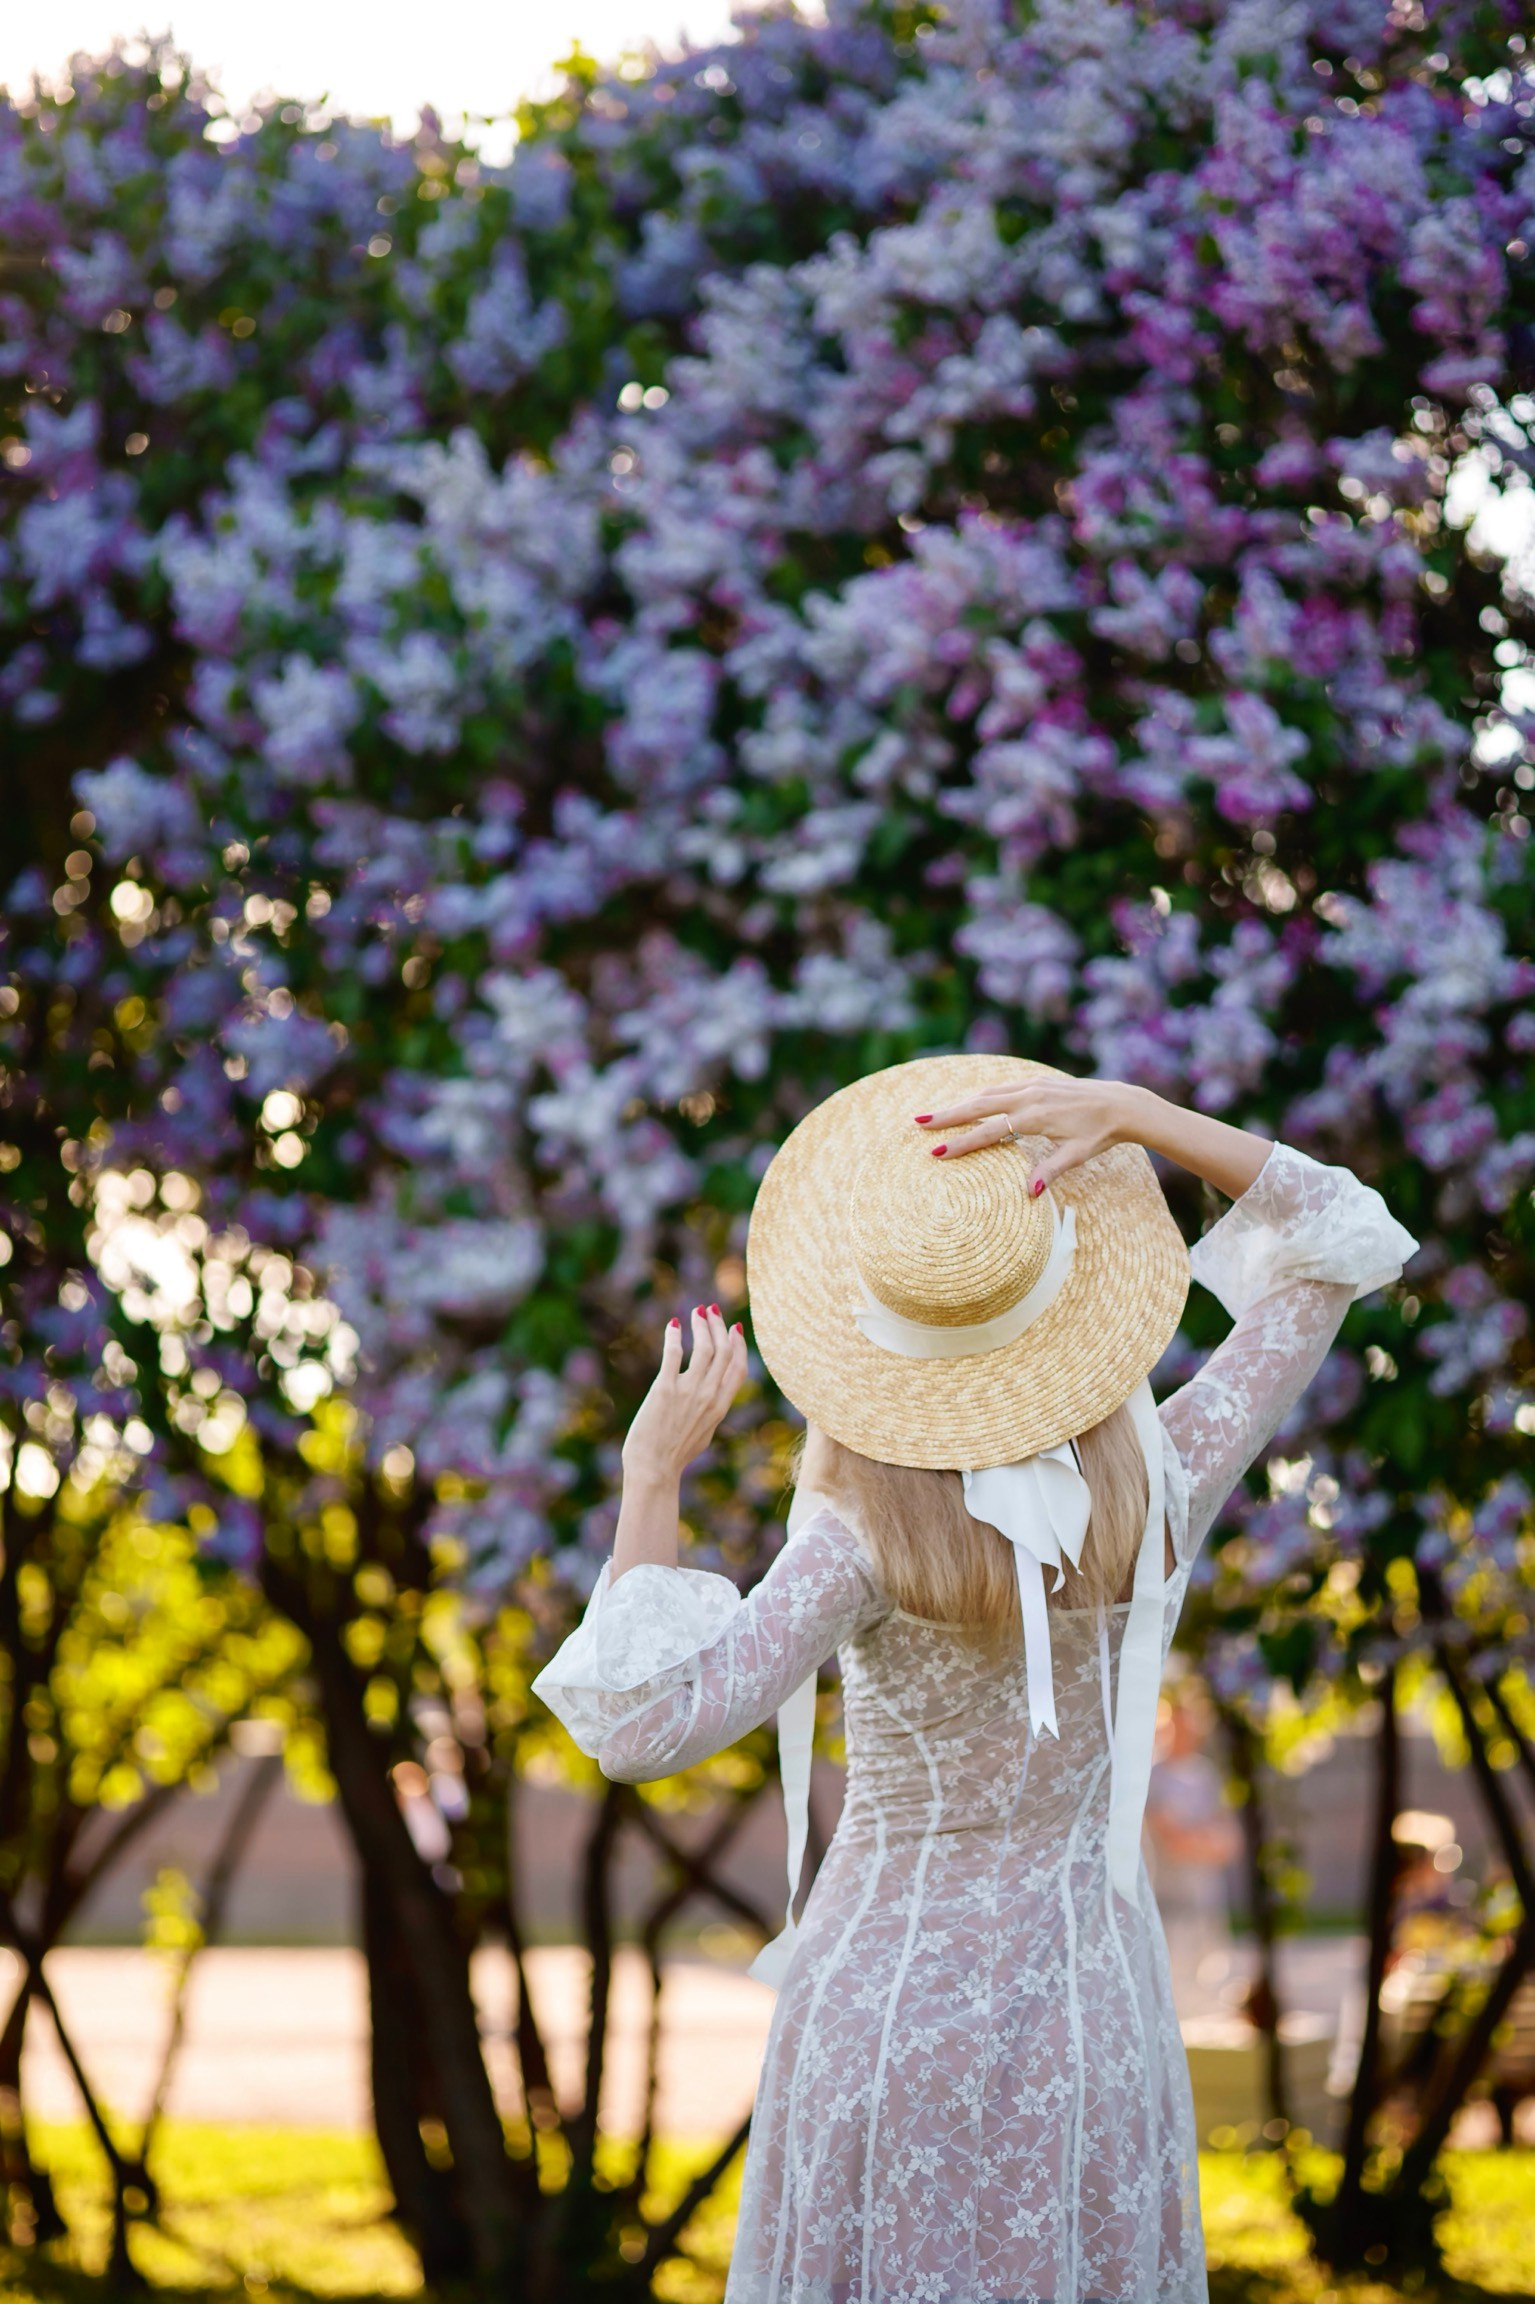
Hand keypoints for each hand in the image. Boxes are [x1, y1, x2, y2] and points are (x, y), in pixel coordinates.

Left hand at [621, 1304, 748, 1486]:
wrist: (654, 1470)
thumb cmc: (674, 1455)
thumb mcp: (704, 1432)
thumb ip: (712, 1411)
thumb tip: (715, 1399)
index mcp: (720, 1406)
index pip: (738, 1367)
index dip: (738, 1344)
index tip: (734, 1328)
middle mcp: (709, 1396)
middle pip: (723, 1351)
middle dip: (719, 1326)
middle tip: (712, 1311)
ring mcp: (688, 1392)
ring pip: (704, 1349)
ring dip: (702, 1326)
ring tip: (696, 1312)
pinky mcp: (664, 1390)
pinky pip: (674, 1354)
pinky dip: (675, 1336)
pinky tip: (673, 1326)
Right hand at [914, 1076, 1146, 1194]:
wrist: (1122, 1104)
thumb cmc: (1100, 1133)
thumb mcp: (1076, 1156)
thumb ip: (1050, 1172)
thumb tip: (1028, 1194)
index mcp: (1035, 1117)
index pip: (988, 1131)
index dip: (960, 1142)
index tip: (936, 1150)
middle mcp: (1029, 1096)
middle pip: (978, 1105)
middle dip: (947, 1114)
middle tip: (918, 1121)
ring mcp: (1032, 1085)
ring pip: (987, 1093)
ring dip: (960, 1102)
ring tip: (936, 1113)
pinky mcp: (1038, 1080)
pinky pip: (1002, 1086)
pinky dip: (982, 1094)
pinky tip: (971, 1101)